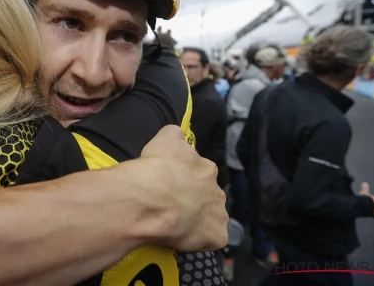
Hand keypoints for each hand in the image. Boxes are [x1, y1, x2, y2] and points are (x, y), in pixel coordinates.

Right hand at [138, 125, 228, 251]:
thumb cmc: (158, 167)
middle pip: (208, 195)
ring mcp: (219, 215)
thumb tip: (177, 135)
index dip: (185, 179)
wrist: (154, 198)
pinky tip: (185, 237)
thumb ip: (174, 135)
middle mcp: (217, 190)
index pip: (200, 172)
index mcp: (206, 168)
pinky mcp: (216, 236)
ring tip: (179, 223)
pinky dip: (201, 239)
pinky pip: (212, 238)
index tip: (171, 183)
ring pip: (213, 217)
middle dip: (195, 199)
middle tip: (174, 204)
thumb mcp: (164, 138)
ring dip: (200, 219)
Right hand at [359, 182, 373, 215]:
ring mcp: (373, 213)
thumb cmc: (365, 200)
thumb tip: (365, 183)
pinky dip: (368, 212)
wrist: (359, 207)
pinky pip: (369, 214)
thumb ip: (365, 188)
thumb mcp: (365, 192)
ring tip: (371, 209)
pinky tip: (365, 210)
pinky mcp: (367, 215)